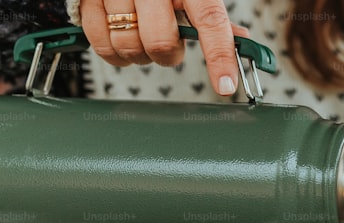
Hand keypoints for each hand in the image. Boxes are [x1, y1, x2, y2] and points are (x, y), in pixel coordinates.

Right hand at [80, 0, 250, 95]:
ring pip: (129, 46)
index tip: (226, 86)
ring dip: (139, 55)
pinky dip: (114, 53)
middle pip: (161, 42)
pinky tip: (120, 37)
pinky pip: (101, 44)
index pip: (210, 20)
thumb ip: (210, 14)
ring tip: (140, 36)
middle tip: (166, 45)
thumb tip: (243, 39)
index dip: (220, 56)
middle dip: (166, 55)